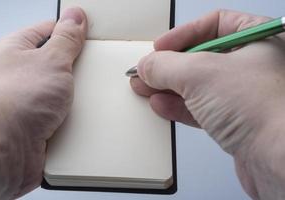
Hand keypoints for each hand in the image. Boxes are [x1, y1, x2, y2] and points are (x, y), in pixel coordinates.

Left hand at [0, 7, 85, 198]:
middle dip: (77, 69)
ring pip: (64, 91)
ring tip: (80, 98)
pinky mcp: (40, 123)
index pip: (49, 30)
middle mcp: (22, 75)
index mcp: (18, 50)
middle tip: (89, 70)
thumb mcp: (50, 60)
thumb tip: (74, 17)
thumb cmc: (13, 102)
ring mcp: (31, 100)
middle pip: (58, 63)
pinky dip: (74, 116)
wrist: (3, 151)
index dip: (71, 31)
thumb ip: (66, 39)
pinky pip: (64, 114)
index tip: (90, 34)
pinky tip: (78, 116)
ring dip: (76, 97)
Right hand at [131, 10, 284, 199]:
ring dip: (170, 87)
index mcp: (259, 40)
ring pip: (200, 85)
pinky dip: (179, 106)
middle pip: (202, 57)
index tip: (160, 47)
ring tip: (145, 88)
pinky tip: (161, 105)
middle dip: (170, 65)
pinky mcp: (236, 121)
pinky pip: (202, 108)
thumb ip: (167, 66)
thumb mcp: (201, 74)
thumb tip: (147, 65)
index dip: (183, 34)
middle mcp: (255, 66)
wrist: (281, 162)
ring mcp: (245, 96)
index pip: (215, 24)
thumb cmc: (264, 111)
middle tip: (147, 71)